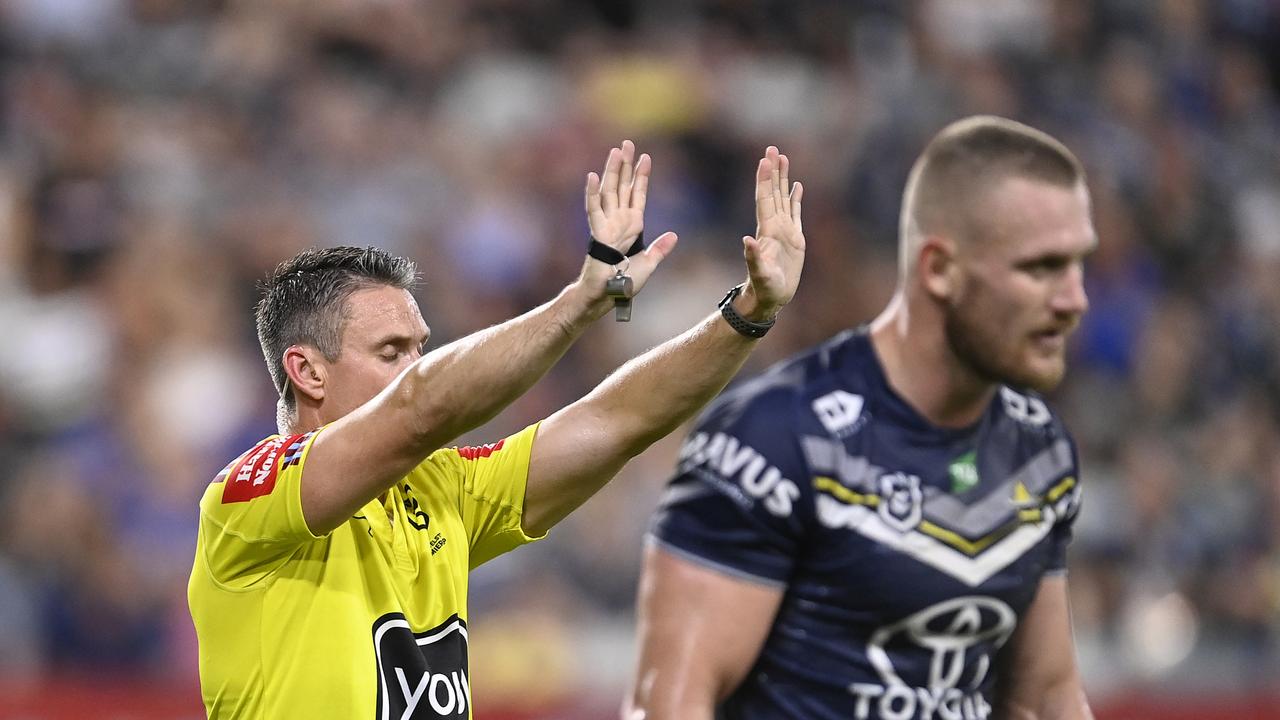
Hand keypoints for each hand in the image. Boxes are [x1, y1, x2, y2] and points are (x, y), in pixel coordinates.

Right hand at [576, 140, 677, 315]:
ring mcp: (607, 225)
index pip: (638, 195)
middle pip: (622, 186)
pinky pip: (593, 209)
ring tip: (615, 151)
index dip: (641, 176)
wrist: (609, 295)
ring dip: (612, 171)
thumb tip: (674, 236)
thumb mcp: (649, 264)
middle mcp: (619, 221)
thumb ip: (660, 249)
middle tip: (627, 143)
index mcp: (633, 226)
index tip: (646, 157)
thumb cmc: (625, 283)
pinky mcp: (597, 233)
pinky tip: (593, 176)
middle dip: (625, 165)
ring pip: (609, 191)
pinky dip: (593, 193)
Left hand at [736, 146, 803, 321]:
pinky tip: (797, 186)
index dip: (764, 179)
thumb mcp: (758, 274)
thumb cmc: (763, 287)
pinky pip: (795, 212)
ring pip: (783, 197)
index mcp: (766, 230)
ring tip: (783, 158)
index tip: (764, 160)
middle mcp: (774, 225)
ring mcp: (784, 230)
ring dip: (783, 178)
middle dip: (773, 170)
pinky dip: (795, 198)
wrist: (770, 297)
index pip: (764, 198)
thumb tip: (746, 240)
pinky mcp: (794, 239)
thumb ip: (752, 258)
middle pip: (773, 191)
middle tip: (772, 148)